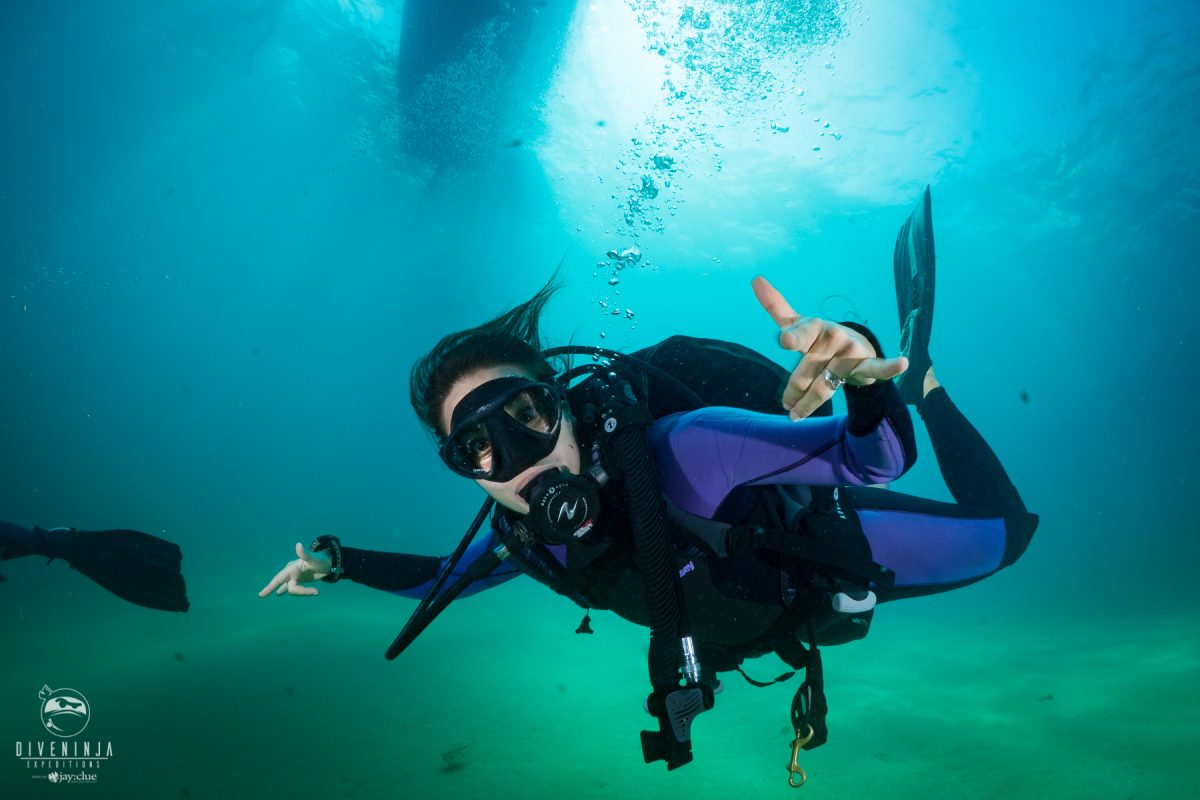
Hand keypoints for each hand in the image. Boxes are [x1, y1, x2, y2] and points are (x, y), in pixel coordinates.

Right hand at [258, 542, 332, 596]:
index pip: (279, 578)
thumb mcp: (314, 558)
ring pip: (292, 589)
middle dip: (292, 590)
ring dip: (303, 591)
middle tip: (306, 592)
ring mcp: (295, 577)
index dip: (270, 586)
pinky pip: (295, 589)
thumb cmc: (321, 560)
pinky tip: (280, 593)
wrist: (328, 563)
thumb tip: (298, 545)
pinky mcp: (300, 581)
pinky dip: (298, 592)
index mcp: (292, 568)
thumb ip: (305, 554)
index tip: (260, 595)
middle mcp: (292, 573)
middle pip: (287, 586)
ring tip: (314, 591)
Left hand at [752, 275, 908, 419]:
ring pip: (825, 385)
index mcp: (814, 327)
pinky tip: (903, 363)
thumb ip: (776, 307)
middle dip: (793, 391)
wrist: (854, 344)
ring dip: (808, 403)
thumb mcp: (797, 323)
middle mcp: (832, 337)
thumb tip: (755, 280)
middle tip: (785, 404)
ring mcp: (850, 351)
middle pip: (805, 372)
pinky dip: (891, 366)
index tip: (785, 341)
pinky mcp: (866, 364)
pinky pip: (878, 367)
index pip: (800, 335)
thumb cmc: (818, 337)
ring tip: (794, 414)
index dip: (793, 338)